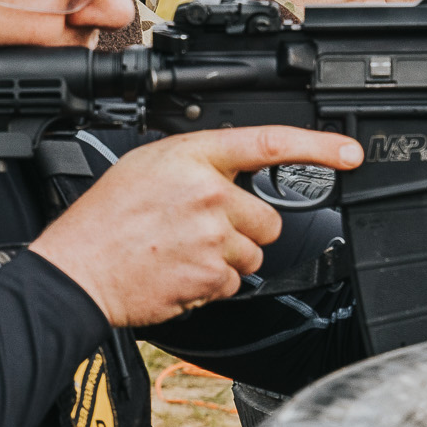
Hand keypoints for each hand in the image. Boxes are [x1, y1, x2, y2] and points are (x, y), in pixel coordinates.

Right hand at [31, 126, 362, 325]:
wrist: (78, 270)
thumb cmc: (106, 218)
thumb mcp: (149, 165)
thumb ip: (198, 164)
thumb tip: (233, 175)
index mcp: (194, 157)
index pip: (269, 143)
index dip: (318, 146)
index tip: (349, 153)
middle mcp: (209, 194)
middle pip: (269, 218)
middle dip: (246, 228)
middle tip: (203, 229)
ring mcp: (212, 238)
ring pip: (253, 253)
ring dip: (228, 258)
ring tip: (182, 251)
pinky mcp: (211, 277)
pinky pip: (234, 282)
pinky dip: (212, 283)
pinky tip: (179, 271)